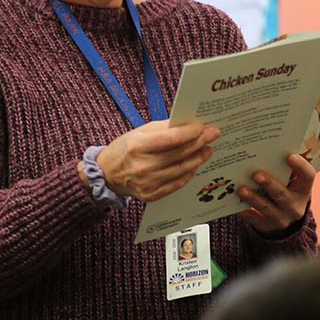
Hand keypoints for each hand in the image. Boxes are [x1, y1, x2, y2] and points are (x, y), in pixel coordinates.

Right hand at [93, 120, 219, 202]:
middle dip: (200, 142)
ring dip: (198, 158)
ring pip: (181, 169)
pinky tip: (195, 164)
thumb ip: (164, 128)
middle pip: (180, 154)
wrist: (106, 174)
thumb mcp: (139, 132)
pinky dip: (188, 173)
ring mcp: (147, 183)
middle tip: (213, 134)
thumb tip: (188, 125)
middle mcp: (142, 166)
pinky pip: (176, 183)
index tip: (203, 126)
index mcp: (137, 146)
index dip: (191, 132)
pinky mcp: (150, 195)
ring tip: (207, 149)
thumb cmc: (124, 149)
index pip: (172, 139)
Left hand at [236, 152, 314, 233]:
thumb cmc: (287, 192)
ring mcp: (281, 218)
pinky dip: (245, 211)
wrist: (287, 224)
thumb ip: (289, 168)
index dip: (300, 166)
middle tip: (256, 174)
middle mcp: (295, 206)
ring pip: (266, 208)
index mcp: (304, 190)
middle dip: (269, 183)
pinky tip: (235, 203)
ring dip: (252, 197)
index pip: (308, 176)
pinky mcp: (267, 226)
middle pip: (282, 194)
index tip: (289, 156)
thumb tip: (278, 144)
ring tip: (240, 189)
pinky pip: (254, 219)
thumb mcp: (294, 183)